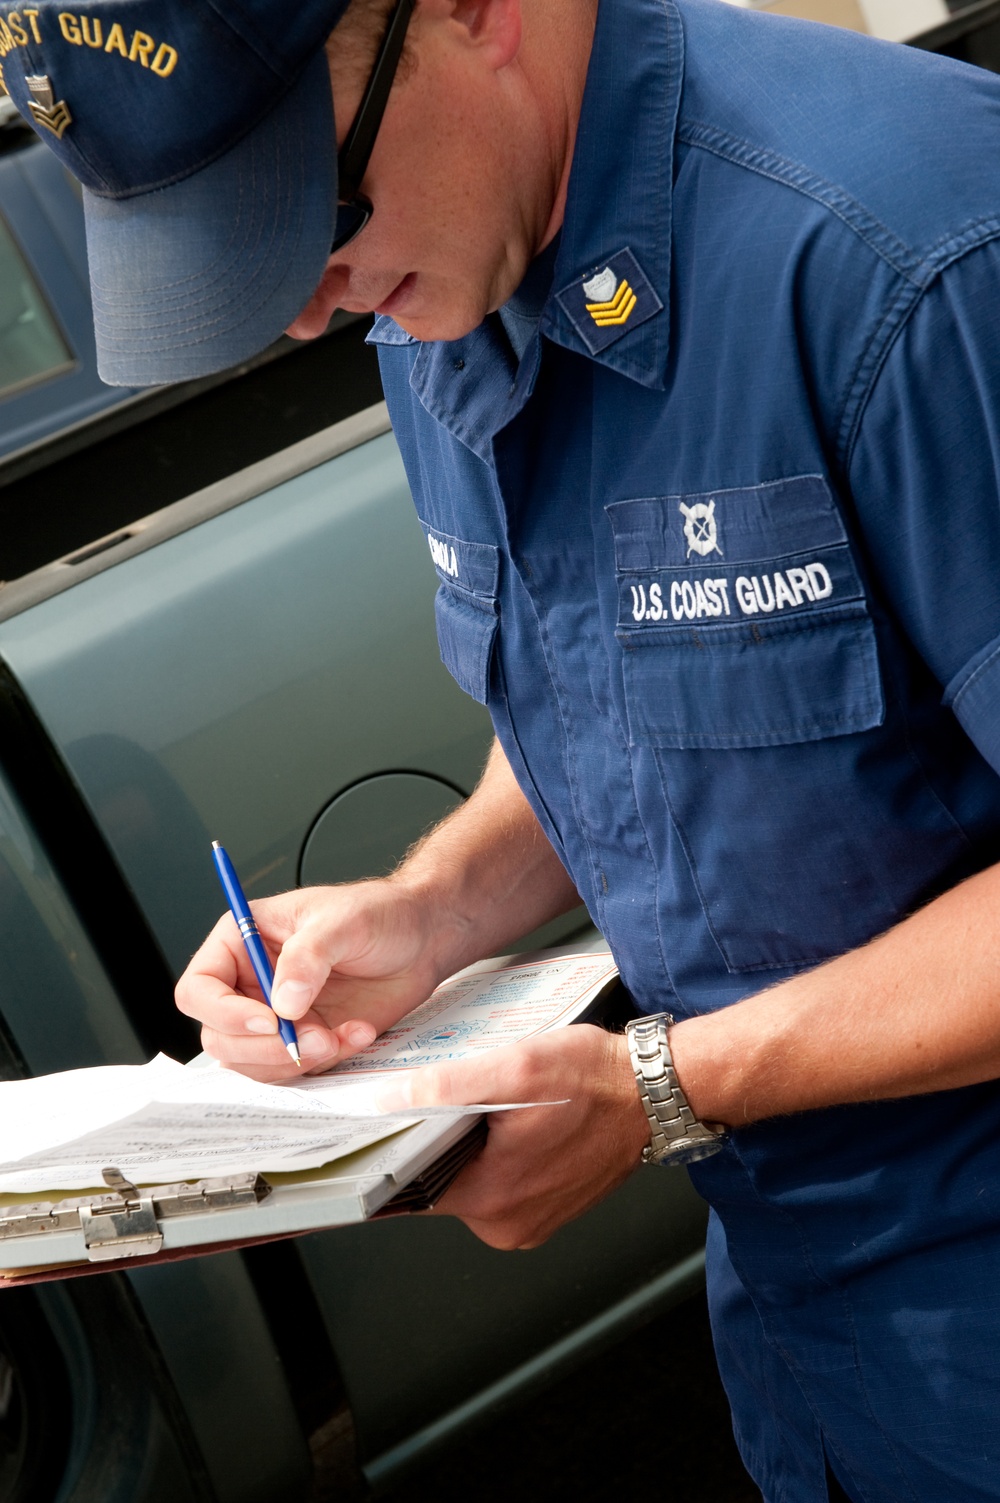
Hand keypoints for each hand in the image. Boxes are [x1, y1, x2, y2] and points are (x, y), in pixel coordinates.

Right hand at [175, 879, 445, 1079]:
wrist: (422, 938)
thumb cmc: (379, 913)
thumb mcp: (342, 921)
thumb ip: (308, 957)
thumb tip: (281, 1004)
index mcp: (241, 942)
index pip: (199, 989)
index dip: (223, 1012)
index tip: (268, 1019)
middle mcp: (251, 983)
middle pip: (219, 1036)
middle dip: (265, 1046)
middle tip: (312, 1036)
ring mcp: (276, 1016)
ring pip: (253, 1063)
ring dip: (296, 1059)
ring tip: (340, 1034)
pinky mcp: (305, 1040)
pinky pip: (296, 1070)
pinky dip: (325, 1062)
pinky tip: (356, 1033)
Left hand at [376, 1025, 649, 1248]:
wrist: (656, 1091)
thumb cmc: (596, 1079)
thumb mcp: (514, 1068)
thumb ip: (446, 1087)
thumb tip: (391, 1101)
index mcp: (491, 1199)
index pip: (412, 1181)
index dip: (399, 1143)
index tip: (391, 1120)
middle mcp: (508, 1224)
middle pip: (442, 1180)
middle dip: (442, 1138)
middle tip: (458, 1096)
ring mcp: (532, 1221)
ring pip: (473, 1180)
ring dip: (473, 1145)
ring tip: (495, 1106)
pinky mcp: (549, 1210)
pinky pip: (504, 1183)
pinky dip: (501, 1153)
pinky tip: (516, 1121)